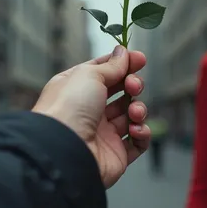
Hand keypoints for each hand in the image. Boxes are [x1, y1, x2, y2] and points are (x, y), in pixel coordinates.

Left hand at [32, 46, 149, 188]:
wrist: (64, 150)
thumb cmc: (69, 108)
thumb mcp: (89, 75)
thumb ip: (111, 65)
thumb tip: (123, 53)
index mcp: (76, 90)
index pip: (103, 72)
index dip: (122, 64)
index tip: (139, 59)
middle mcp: (89, 111)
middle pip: (120, 93)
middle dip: (133, 85)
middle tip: (133, 86)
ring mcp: (103, 134)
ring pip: (131, 116)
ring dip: (139, 109)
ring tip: (134, 112)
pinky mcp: (116, 154)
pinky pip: (137, 142)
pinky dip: (142, 133)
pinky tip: (136, 129)